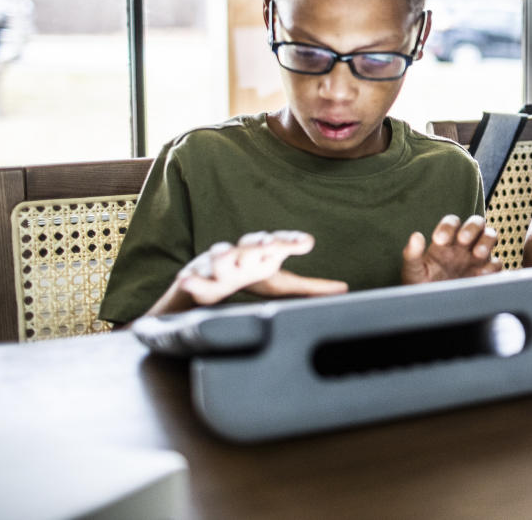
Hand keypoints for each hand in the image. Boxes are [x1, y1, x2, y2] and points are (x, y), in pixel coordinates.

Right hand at [175, 230, 347, 305]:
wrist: (210, 282)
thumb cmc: (250, 276)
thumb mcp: (280, 283)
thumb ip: (309, 287)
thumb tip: (345, 289)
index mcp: (264, 254)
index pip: (279, 243)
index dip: (291, 241)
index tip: (307, 242)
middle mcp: (242, 254)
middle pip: (250, 244)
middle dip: (259, 243)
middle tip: (268, 244)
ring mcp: (217, 264)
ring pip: (219, 256)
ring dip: (222, 256)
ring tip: (224, 254)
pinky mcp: (195, 277)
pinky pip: (192, 278)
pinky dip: (190, 280)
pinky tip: (187, 280)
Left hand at [403, 214, 500, 283]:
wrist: (432, 308)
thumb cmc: (421, 286)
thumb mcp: (413, 271)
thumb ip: (412, 254)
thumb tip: (416, 236)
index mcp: (446, 241)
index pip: (452, 222)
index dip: (448, 226)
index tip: (439, 240)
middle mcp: (464, 246)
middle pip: (476, 223)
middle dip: (472, 228)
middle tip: (463, 240)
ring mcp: (477, 258)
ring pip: (491, 237)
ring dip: (487, 241)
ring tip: (477, 254)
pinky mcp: (486, 274)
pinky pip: (497, 265)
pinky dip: (494, 266)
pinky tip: (483, 273)